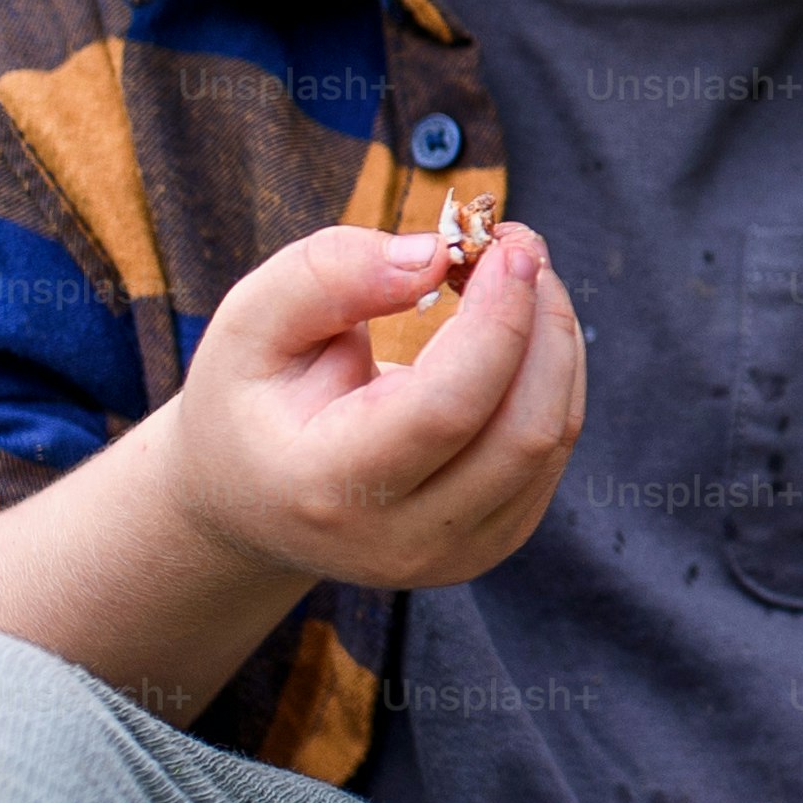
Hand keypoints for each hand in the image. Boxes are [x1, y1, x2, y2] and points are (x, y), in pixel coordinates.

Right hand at [157, 220, 585, 591]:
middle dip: (541, 322)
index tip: (506, 245)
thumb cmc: (249, 398)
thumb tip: (435, 255)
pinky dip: (552, 377)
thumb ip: (330, 276)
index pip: (446, 409)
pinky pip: (552, 452)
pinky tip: (515, 332)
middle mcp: (400, 540)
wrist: (247, 500)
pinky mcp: (493, 544)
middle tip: (518, 245)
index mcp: (328, 489)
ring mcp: (455, 556)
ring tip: (516, 276)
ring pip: (551, 438)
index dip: (496, 321)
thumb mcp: (252, 323)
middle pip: (522, 431)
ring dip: (555, 341)